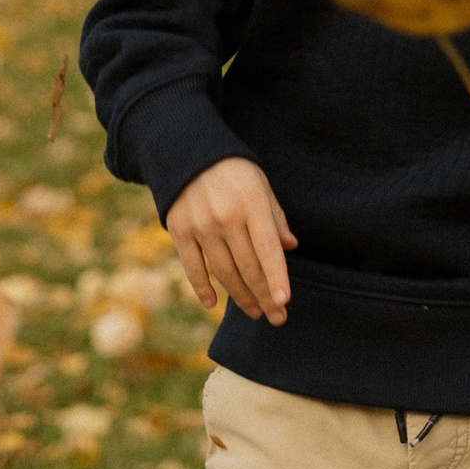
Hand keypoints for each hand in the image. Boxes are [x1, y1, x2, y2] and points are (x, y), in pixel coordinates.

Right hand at [166, 156, 296, 320]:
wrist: (186, 150)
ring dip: (240, 296)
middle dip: (264, 296)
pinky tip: (213, 304)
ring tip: (255, 312)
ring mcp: (200, 224)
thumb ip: (275, 218)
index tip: (284, 302)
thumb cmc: (233, 171)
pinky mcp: (179, 229)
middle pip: (247, 267)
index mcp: (252, 203)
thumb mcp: (260, 185)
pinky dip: (202, 288)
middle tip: (276, 318)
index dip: (276, 278)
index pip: (268, 249)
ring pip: (224, 271)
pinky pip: (192, 267)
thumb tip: (290, 247)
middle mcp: (226, 216)